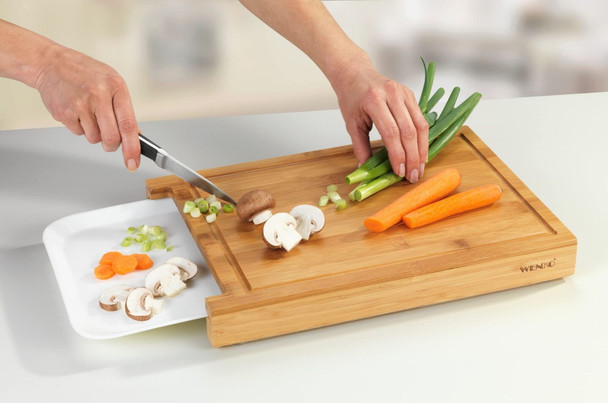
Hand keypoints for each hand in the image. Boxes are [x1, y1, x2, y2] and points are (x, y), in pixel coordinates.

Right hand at [34, 45, 139, 170]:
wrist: (52, 63)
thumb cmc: (85, 73)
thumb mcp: (112, 83)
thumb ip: (124, 108)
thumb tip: (135, 135)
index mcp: (116, 87)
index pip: (128, 125)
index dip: (132, 148)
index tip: (133, 162)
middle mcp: (99, 95)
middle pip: (111, 137)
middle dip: (111, 145)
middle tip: (109, 141)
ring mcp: (80, 105)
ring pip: (94, 138)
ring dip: (94, 133)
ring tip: (89, 114)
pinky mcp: (64, 113)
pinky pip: (78, 133)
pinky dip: (80, 128)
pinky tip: (76, 111)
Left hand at [331, 57, 428, 182]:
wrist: (355, 73)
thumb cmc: (351, 97)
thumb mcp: (351, 123)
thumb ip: (359, 146)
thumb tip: (365, 169)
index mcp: (374, 101)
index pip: (390, 132)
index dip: (397, 154)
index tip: (399, 171)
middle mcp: (392, 94)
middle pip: (409, 130)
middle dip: (413, 156)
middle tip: (413, 175)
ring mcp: (404, 93)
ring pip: (420, 124)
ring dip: (422, 149)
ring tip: (420, 167)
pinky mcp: (410, 94)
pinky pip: (421, 118)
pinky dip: (423, 138)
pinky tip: (421, 152)